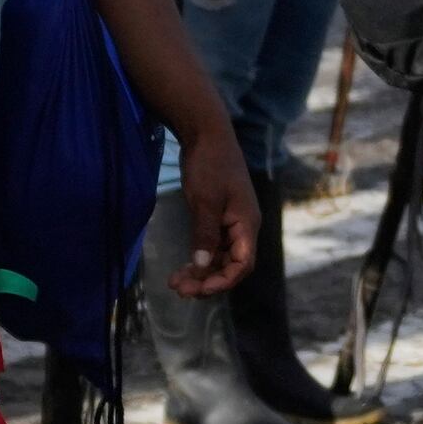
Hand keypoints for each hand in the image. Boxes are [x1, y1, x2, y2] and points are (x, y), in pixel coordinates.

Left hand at [168, 144, 252, 298]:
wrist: (207, 133)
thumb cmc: (209, 165)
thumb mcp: (205, 201)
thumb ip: (205, 235)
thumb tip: (203, 267)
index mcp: (247, 224)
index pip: (243, 265)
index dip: (223, 281)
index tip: (199, 290)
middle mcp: (243, 227)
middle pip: (230, 265)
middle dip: (207, 280)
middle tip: (180, 290)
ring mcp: (231, 222)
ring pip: (220, 257)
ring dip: (201, 272)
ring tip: (176, 282)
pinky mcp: (218, 216)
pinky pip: (213, 245)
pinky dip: (199, 257)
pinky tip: (183, 266)